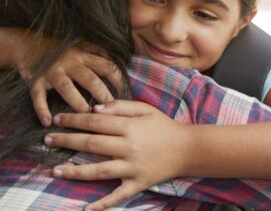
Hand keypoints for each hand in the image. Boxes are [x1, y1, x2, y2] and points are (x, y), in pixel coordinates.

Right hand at [29, 45, 124, 126]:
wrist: (28, 45)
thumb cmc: (61, 49)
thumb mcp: (82, 46)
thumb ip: (100, 54)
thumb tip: (123, 65)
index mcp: (84, 55)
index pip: (106, 66)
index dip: (118, 79)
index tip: (125, 91)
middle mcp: (70, 63)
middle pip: (90, 79)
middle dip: (102, 94)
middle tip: (111, 108)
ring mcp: (53, 72)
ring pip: (67, 88)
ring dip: (77, 102)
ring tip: (86, 115)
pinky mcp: (36, 80)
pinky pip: (38, 96)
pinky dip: (41, 109)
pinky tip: (48, 122)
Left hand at [44, 100, 190, 210]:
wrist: (187, 149)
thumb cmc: (164, 126)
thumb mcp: (146, 109)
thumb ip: (121, 106)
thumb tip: (95, 109)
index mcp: (130, 127)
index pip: (96, 122)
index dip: (74, 119)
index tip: (57, 118)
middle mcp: (129, 147)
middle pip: (92, 144)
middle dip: (67, 140)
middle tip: (47, 140)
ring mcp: (133, 167)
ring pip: (98, 170)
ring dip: (74, 171)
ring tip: (54, 170)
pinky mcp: (138, 183)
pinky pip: (118, 195)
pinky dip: (103, 204)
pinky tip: (87, 209)